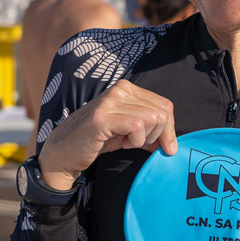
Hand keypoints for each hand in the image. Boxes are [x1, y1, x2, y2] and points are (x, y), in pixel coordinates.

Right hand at [36, 80, 177, 189]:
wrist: (65, 151)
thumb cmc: (99, 141)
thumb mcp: (130, 133)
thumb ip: (152, 132)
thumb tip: (174, 145)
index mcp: (128, 88)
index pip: (165, 106)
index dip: (168, 130)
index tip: (158, 146)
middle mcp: (120, 89)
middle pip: (162, 113)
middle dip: (156, 135)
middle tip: (134, 142)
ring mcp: (110, 101)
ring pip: (152, 119)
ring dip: (143, 139)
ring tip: (125, 141)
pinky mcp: (103, 117)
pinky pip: (137, 127)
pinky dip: (135, 141)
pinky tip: (120, 143)